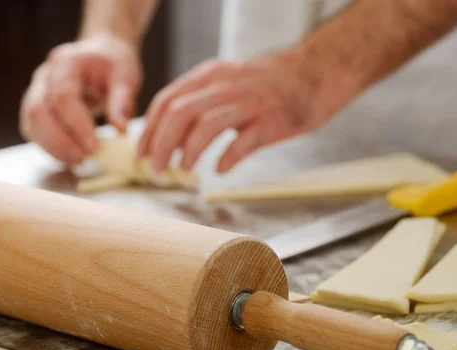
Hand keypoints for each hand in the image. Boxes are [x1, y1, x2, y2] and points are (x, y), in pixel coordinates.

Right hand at [19, 34, 141, 164]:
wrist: (101, 52)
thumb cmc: (113, 64)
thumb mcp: (125, 77)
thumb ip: (122, 102)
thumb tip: (120, 130)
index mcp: (66, 62)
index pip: (63, 95)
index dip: (76, 124)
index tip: (94, 147)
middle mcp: (45, 75)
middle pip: (38, 109)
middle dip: (59, 140)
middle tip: (83, 159)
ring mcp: (36, 90)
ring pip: (31, 122)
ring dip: (51, 146)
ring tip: (77, 162)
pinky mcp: (36, 107)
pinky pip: (33, 129)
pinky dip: (48, 146)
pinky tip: (67, 158)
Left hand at [137, 52, 318, 172]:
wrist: (314, 72)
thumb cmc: (266, 85)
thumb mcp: (225, 83)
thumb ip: (198, 103)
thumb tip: (167, 136)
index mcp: (209, 75)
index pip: (167, 100)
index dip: (150, 129)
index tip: (142, 151)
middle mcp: (225, 85)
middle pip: (180, 113)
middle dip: (162, 144)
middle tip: (156, 168)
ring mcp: (249, 102)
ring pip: (207, 125)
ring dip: (188, 151)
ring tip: (182, 170)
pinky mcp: (272, 120)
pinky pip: (243, 141)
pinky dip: (227, 157)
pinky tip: (219, 169)